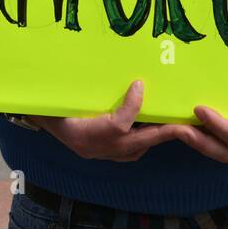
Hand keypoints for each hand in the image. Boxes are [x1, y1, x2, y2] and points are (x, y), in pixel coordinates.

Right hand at [33, 80, 179, 161]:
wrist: (44, 121)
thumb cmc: (56, 105)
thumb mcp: (68, 95)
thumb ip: (83, 86)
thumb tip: (114, 74)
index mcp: (85, 134)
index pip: (118, 125)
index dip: (132, 106)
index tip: (139, 84)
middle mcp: (97, 148)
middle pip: (139, 143)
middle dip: (164, 133)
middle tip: (183, 122)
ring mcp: (102, 153)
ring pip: (138, 149)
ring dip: (156, 136)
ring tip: (172, 120)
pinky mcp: (106, 154)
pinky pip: (132, 151)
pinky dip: (145, 139)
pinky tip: (151, 124)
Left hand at [175, 105, 227, 163]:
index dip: (217, 125)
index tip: (199, 109)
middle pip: (223, 151)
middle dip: (196, 140)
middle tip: (175, 126)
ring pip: (217, 152)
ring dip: (193, 140)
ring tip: (172, 127)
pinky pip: (217, 146)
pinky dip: (199, 137)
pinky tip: (183, 126)